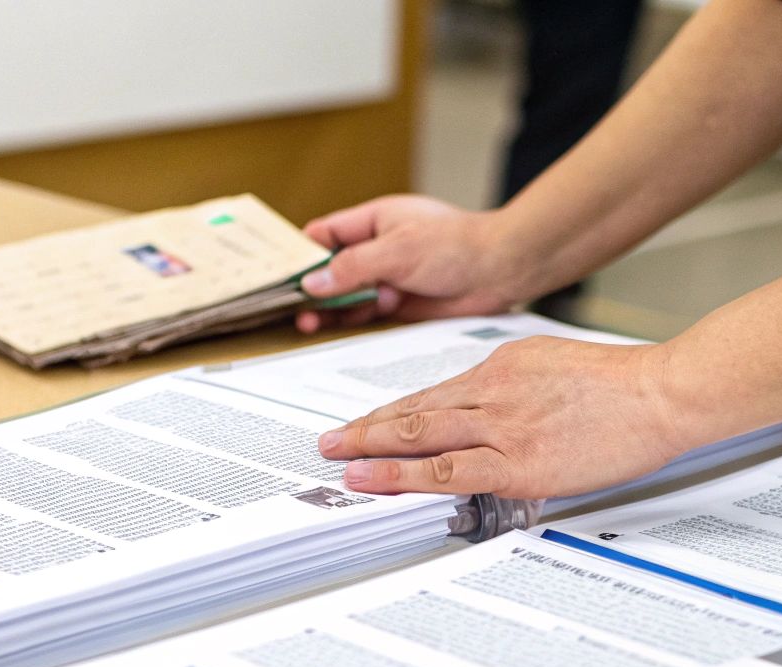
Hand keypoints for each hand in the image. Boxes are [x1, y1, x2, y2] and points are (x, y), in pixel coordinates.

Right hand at [295, 196, 532, 333]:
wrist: (502, 270)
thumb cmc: (457, 245)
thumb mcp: (397, 250)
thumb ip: (352, 267)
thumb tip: (312, 282)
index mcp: (374, 221)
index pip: (325, 234)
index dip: (301, 253)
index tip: (279, 273)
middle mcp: (378, 248)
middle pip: (331, 269)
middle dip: (311, 287)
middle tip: (291, 307)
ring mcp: (388, 277)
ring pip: (346, 295)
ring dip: (328, 309)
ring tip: (308, 324)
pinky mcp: (400, 303)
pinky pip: (366, 314)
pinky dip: (350, 322)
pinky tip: (334, 330)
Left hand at [317, 336, 692, 498]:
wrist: (662, 392)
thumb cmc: (626, 387)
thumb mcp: (558, 369)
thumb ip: (522, 390)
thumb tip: (501, 416)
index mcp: (504, 367)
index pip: (435, 392)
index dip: (395, 412)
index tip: (369, 423)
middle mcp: (493, 390)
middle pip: (415, 409)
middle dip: (366, 427)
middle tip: (330, 439)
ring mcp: (502, 426)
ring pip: (419, 434)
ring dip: (369, 448)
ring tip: (336, 458)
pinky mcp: (517, 461)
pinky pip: (446, 470)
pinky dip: (401, 476)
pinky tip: (372, 479)